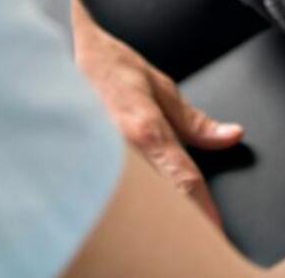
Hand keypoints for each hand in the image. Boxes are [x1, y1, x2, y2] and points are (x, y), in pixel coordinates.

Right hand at [72, 1, 242, 226]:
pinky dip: (118, 201)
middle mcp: (120, 153)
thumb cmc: (105, 67)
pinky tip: (120, 200)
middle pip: (158, 201)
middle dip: (176, 214)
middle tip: (189, 225)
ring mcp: (96, 163)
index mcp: (145, 131)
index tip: (215, 230)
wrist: (54, 54)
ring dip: (147, 209)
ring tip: (153, 211)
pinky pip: (104, 195)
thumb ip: (194, 121)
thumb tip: (229, 137)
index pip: (184, 180)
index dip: (203, 210)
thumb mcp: (158, 86)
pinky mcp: (76, 169)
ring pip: (132, 202)